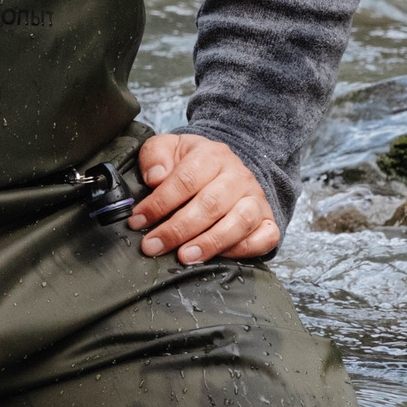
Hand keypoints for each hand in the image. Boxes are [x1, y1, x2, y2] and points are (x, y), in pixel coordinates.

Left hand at [127, 133, 280, 264]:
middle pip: (210, 204)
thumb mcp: (168, 149)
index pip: (185, 179)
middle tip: (153, 246)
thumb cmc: (190, 164)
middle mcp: (238, 176)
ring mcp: (256, 198)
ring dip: (210, 243)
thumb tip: (155, 177)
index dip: (160, 203)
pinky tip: (219, 258)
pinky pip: (265, 237)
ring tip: (184, 256)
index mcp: (211, 155)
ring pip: (240, 222)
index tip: (139, 220)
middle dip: (178, 229)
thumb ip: (155, 156)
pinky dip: (243, 249)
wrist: (224, 169)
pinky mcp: (267, 220)